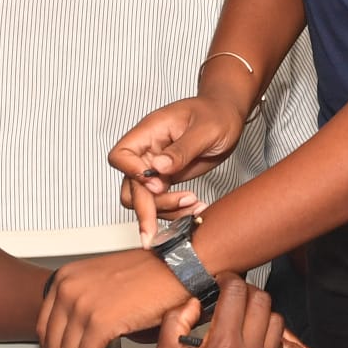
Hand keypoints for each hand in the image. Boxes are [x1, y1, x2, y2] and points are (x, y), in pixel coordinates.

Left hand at [37, 247, 189, 347]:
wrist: (175, 268)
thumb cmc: (147, 274)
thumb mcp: (100, 281)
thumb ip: (80, 302)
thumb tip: (73, 334)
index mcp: (65, 277)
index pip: (43, 325)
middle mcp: (69, 289)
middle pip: (51, 344)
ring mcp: (82, 305)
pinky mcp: (100, 322)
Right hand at [108, 94, 249, 243]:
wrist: (227, 116)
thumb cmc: (216, 113)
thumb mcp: (205, 129)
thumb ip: (181, 150)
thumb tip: (157, 168)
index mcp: (150, 131)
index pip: (121, 155)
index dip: (131, 173)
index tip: (156, 184)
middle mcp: (147, 150)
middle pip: (131, 185)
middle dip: (145, 210)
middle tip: (154, 233)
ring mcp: (155, 166)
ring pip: (143, 199)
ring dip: (164, 211)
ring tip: (194, 207)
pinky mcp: (166, 178)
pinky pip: (160, 201)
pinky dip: (176, 210)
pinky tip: (196, 208)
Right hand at [140, 277, 283, 347]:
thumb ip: (176, 321)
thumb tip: (190, 304)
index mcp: (223, 347)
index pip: (237, 294)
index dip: (227, 280)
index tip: (219, 281)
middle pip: (263, 303)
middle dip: (246, 292)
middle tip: (230, 294)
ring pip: (277, 324)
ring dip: (260, 314)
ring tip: (240, 316)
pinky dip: (266, 338)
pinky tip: (247, 340)